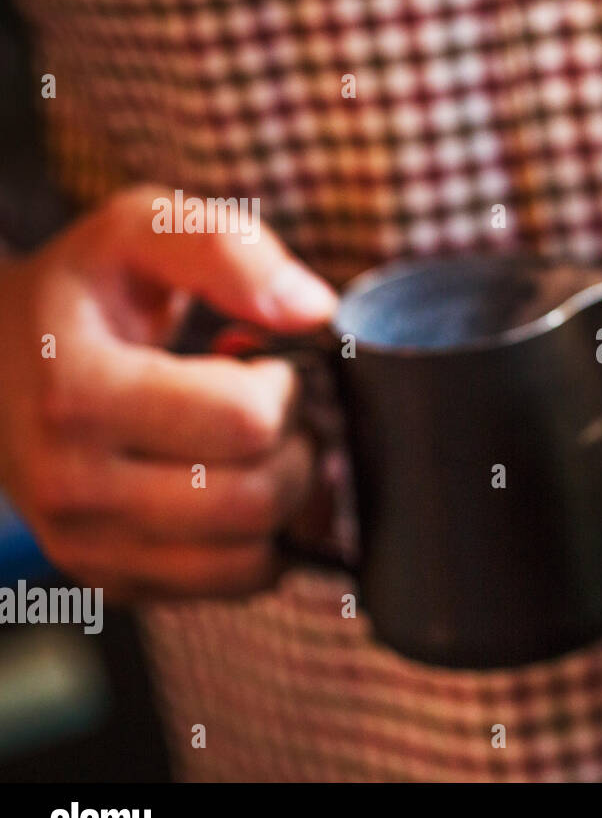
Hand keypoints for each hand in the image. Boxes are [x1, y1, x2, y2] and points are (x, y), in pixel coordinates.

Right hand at [0, 185, 337, 598]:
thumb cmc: (84, 293)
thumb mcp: (139, 232)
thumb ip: (224, 249)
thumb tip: (313, 309)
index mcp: (76, 396)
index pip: (246, 423)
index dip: (280, 387)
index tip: (258, 364)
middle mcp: (72, 487)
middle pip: (257, 498)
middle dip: (294, 447)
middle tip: (269, 411)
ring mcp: (87, 546)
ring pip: (253, 558)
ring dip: (286, 501)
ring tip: (254, 450)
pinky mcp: (112, 580)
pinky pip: (231, 585)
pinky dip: (260, 543)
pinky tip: (235, 486)